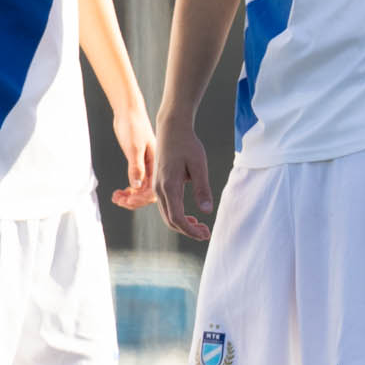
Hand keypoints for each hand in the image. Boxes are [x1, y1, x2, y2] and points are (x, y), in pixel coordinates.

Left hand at [109, 100, 156, 211]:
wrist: (129, 111)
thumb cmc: (133, 126)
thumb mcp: (134, 147)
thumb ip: (136, 166)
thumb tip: (136, 185)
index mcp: (157, 164)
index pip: (152, 190)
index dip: (140, 199)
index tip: (126, 201)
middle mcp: (154, 167)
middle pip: (147, 193)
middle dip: (134, 200)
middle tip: (118, 200)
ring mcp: (147, 166)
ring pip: (141, 189)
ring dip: (129, 197)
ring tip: (116, 197)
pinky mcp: (139, 162)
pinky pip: (137, 182)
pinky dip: (129, 190)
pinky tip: (120, 191)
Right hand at [153, 119, 214, 240]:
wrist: (172, 129)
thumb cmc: (188, 145)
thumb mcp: (199, 165)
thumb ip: (202, 189)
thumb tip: (206, 211)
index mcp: (169, 186)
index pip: (177, 218)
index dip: (190, 230)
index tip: (205, 235)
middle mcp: (159, 189)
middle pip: (170, 220)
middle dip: (188, 230)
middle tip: (206, 234)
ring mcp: (157, 187)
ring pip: (167, 214)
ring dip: (183, 224)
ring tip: (201, 228)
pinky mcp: (159, 183)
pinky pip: (167, 206)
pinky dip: (178, 215)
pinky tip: (191, 216)